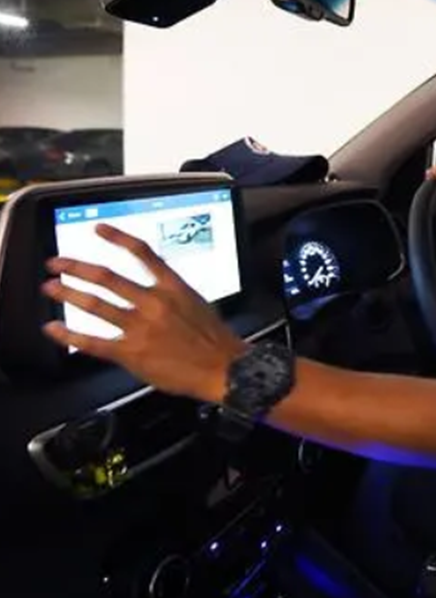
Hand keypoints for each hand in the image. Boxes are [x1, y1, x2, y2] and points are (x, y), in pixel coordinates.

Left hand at [41, 224, 245, 402]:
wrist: (222, 369)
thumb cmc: (215, 341)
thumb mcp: (197, 304)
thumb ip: (172, 295)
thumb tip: (154, 289)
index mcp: (173, 288)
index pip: (143, 253)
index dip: (118, 238)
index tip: (99, 229)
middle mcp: (153, 303)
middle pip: (108, 278)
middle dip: (77, 267)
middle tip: (58, 263)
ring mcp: (140, 327)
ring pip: (96, 305)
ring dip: (69, 294)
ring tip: (51, 287)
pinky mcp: (131, 352)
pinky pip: (93, 342)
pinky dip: (69, 335)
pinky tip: (54, 329)